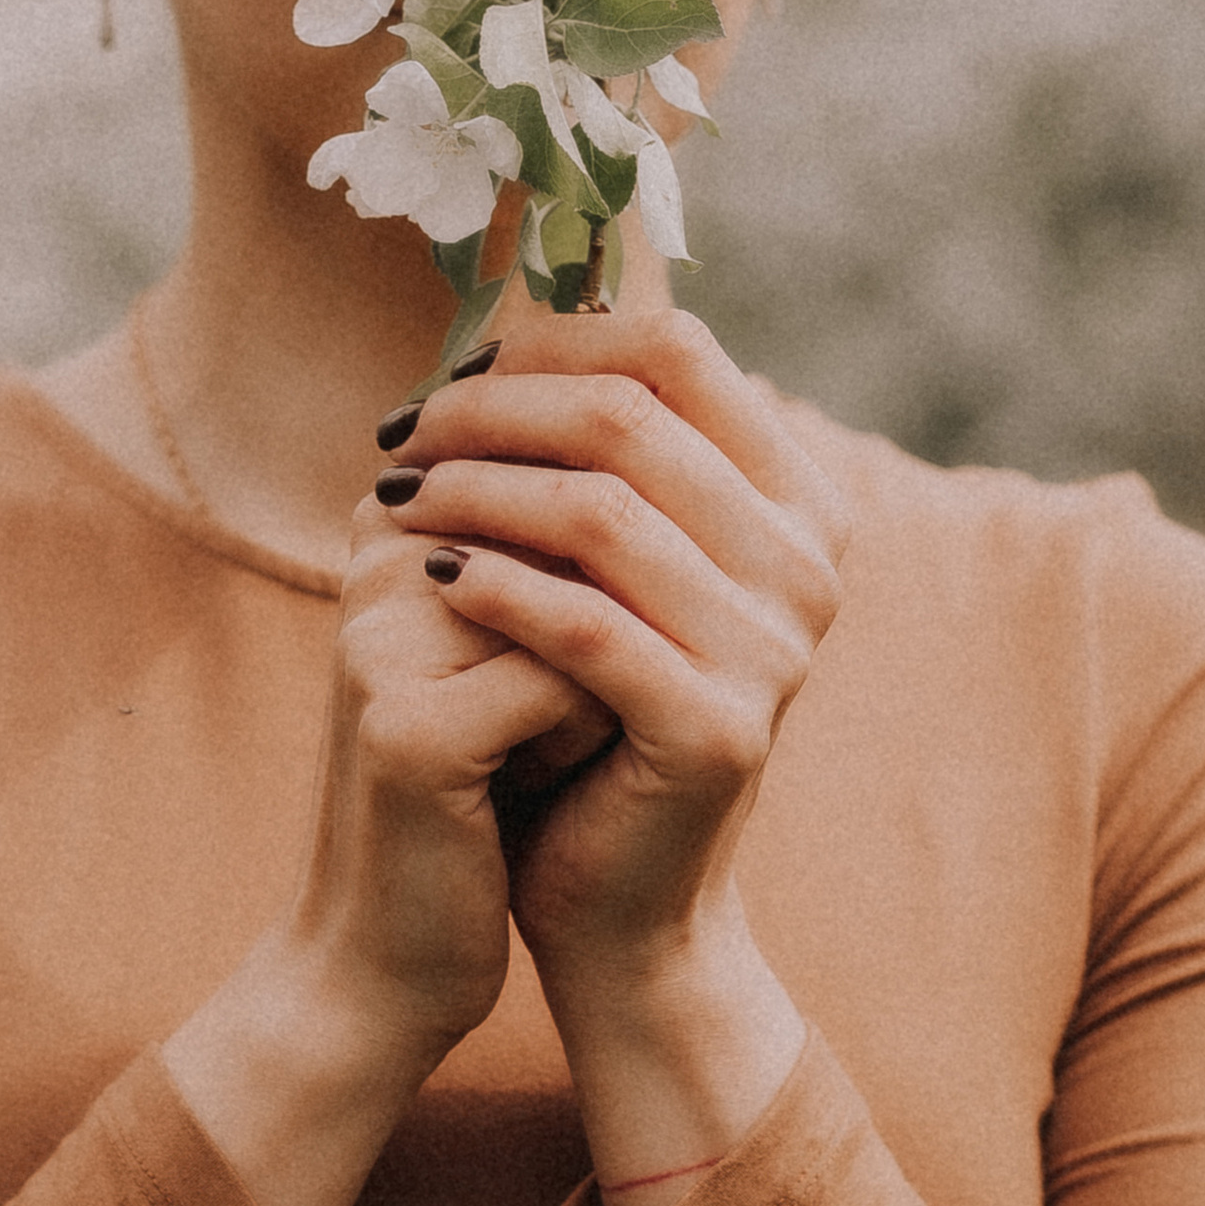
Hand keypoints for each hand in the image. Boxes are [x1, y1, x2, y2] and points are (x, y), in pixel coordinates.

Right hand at [162, 388, 615, 1205]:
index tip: (557, 666)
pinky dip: (587, 737)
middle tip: (552, 716)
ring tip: (539, 748)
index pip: (583, 465)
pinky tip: (532, 784)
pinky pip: (571, 681)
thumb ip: (574, 537)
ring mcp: (384, 629)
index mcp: (404, 511)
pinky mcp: (407, 721)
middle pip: (591, 527)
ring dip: (608, 681)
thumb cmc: (480, 795)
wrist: (391, 952)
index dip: (620, 580)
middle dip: (618, 627)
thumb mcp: (525, 642)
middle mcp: (382, 547)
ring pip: (591, 596)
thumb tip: (705, 427)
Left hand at [388, 308, 849, 1191]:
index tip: (451, 369)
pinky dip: (490, 587)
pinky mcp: (716, 727)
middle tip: (399, 435)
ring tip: (394, 503)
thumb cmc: (591, 714)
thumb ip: (589, 449)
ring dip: (475, 492)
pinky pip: (580, 622)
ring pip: (599, 510)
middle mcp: (810, 563)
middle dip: (492, 412)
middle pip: (629, 417)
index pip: (676, 351)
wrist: (622, 908)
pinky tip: (425, 583)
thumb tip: (502, 298)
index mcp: (800, 499)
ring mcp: (777, 648)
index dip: (550, 339)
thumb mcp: (605, 566)